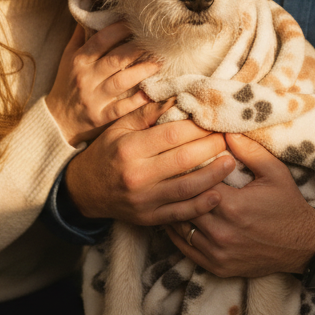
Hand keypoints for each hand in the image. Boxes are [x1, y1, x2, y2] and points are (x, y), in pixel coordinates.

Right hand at [46, 22, 159, 145]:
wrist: (56, 120)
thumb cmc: (66, 84)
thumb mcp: (68, 57)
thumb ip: (81, 36)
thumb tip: (91, 11)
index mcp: (80, 59)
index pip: (102, 39)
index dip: (122, 28)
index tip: (140, 21)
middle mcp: (86, 77)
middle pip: (116, 58)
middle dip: (139, 48)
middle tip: (159, 41)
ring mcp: (93, 98)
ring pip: (122, 81)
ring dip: (143, 70)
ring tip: (161, 62)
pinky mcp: (100, 117)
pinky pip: (121, 108)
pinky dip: (137, 101)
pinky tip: (152, 93)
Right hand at [64, 100, 232, 225]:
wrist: (84, 190)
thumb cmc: (106, 153)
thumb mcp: (120, 127)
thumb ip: (148, 112)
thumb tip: (178, 96)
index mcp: (130, 148)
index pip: (172, 134)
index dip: (198, 127)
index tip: (214, 121)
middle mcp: (137, 175)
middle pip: (184, 159)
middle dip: (211, 147)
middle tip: (228, 138)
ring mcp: (144, 199)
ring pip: (187, 188)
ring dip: (213, 176)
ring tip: (230, 163)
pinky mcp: (149, 218)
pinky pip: (180, 213)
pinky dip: (201, 206)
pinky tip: (217, 195)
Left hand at [165, 133, 314, 277]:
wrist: (303, 246)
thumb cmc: (288, 205)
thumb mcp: (274, 172)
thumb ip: (249, 151)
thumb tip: (225, 132)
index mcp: (233, 206)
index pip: (195, 184)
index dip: (188, 172)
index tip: (185, 163)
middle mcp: (222, 232)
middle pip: (183, 207)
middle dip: (178, 191)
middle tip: (171, 178)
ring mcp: (218, 253)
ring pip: (180, 228)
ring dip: (175, 212)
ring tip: (170, 196)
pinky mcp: (217, 267)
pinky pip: (185, 249)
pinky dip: (178, 234)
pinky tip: (176, 219)